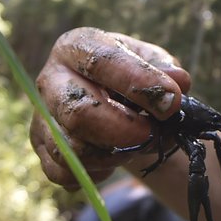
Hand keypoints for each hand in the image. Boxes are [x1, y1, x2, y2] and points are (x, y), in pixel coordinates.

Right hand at [29, 27, 190, 188]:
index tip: (172, 102)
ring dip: (115, 155)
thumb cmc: (133, 75)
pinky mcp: (41, 148)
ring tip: (139, 143)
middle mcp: (50, 79)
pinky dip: (97, 172)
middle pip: (78, 112)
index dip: (140, 83)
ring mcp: (41, 116)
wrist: (112, 100)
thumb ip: (165, 69)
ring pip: (73, 149)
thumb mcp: (153, 62)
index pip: (102, 62)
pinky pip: (65, 173)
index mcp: (77, 47)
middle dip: (123, 130)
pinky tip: (114, 158)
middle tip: (153, 133)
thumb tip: (179, 81)